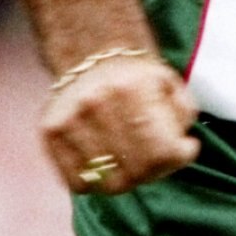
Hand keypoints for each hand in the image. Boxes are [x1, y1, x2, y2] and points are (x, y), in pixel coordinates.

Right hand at [40, 52, 199, 196]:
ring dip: (125, 179)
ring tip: (131, 161)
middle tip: (157, 159)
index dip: (177, 159)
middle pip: (134, 172)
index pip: (160, 152)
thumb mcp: (170, 83)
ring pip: (107, 183)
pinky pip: (77, 183)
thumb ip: (183, 116)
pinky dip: (95, 183)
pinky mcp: (51, 132)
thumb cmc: (137, 75)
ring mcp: (69, 120)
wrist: (89, 52)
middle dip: (154, 172)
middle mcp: (96, 104)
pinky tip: (105, 165)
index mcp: (131, 88)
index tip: (183, 149)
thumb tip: (185, 147)